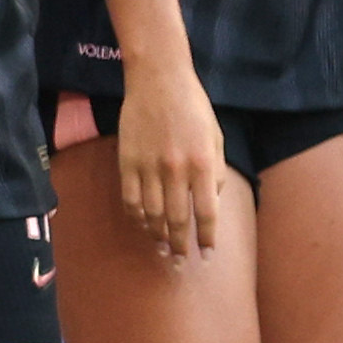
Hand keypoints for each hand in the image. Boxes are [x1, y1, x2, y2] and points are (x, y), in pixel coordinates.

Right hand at [114, 54, 225, 260]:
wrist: (158, 79)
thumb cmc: (193, 107)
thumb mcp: (215, 138)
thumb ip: (215, 171)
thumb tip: (210, 202)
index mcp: (203, 163)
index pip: (207, 212)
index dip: (207, 238)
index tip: (207, 255)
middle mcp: (176, 169)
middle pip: (178, 220)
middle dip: (181, 245)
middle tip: (180, 262)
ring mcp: (149, 166)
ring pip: (153, 213)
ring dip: (158, 235)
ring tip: (161, 249)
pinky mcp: (127, 161)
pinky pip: (131, 199)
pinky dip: (137, 217)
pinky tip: (143, 226)